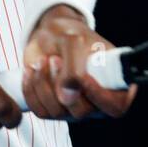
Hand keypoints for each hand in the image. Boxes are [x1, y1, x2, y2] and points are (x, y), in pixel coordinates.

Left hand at [19, 5, 138, 120]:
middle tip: (55, 59)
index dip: (100, 96)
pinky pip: (41, 111)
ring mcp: (74, 108)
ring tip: (44, 60)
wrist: (49, 35)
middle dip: (62, 84)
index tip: (84, 77)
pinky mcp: (53, 109)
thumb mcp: (74, 41)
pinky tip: (32, 71)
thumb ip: (74, 68)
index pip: (116, 105)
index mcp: (114, 83)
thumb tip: (67, 98)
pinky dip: (32, 90)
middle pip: (82, 111)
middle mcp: (96, 101)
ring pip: (58, 112)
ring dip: (44, 83)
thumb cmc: (69, 35)